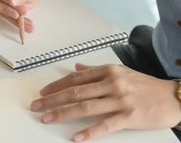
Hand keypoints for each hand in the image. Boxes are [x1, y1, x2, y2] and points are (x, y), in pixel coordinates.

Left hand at [31, 63, 180, 140]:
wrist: (174, 98)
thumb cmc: (146, 86)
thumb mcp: (121, 72)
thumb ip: (97, 71)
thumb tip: (77, 67)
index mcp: (108, 71)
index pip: (75, 79)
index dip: (56, 86)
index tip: (42, 93)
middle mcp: (112, 83)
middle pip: (75, 92)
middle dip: (52, 100)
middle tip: (36, 106)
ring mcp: (120, 99)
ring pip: (85, 107)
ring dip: (63, 113)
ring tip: (47, 118)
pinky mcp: (130, 116)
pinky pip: (105, 125)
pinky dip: (89, 131)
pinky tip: (76, 136)